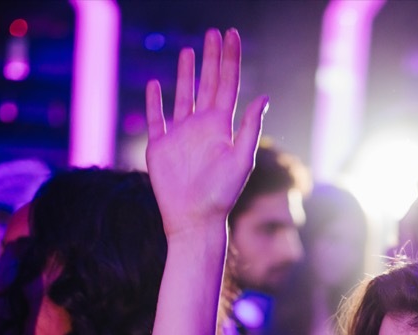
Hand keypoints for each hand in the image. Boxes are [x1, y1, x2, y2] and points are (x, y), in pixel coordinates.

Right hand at [145, 28, 267, 238]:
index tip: (231, 35)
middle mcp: (202, 127)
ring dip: (186, 74)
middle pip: (207, 84)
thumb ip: (250, 127)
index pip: (227, 84)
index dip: (230, 59)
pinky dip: (154, 102)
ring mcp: (180, 135)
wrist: (195, 219)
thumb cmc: (222, 194)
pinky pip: (156, 118)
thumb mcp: (241, 159)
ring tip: (189, 51)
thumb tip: (263, 96)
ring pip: (183, 96)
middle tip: (214, 33)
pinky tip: (155, 85)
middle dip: (212, 58)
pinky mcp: (160, 146)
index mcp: (222, 127)